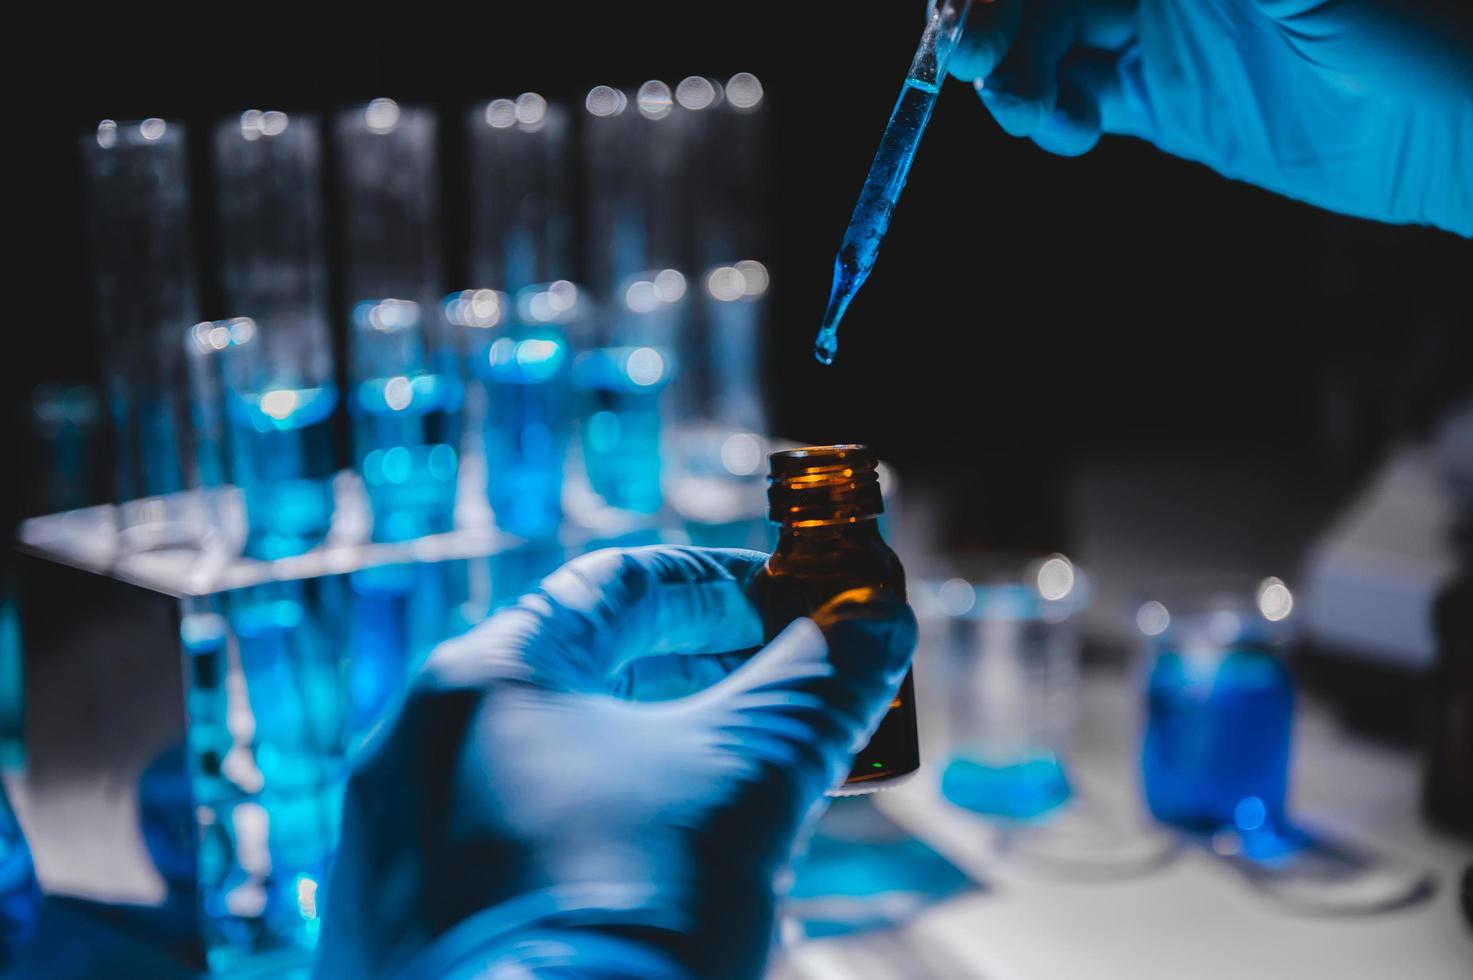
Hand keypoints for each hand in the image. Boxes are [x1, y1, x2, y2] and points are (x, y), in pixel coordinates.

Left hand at [316, 546, 916, 978]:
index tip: (791, 610)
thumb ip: (819, 686)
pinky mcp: (398, 923)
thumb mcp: (748, 782)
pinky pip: (508, 846)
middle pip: (582, 675)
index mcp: (484, 677)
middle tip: (778, 705)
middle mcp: (414, 745)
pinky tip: (660, 878)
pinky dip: (593, 837)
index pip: (618, 585)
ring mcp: (394, 841)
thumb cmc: (637, 914)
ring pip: (547, 765)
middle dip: (697, 684)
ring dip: (652, 765)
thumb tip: (881, 620)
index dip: (721, 589)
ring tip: (735, 801)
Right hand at [951, 0, 1471, 234]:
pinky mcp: (1168, 106)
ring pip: (1055, 46)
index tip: (970, 10)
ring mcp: (1165, 41)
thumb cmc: (1402, 32)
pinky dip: (1057, 117)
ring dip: (1019, 75)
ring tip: (1024, 113)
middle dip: (1002, 23)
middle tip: (970, 63)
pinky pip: (1084, 102)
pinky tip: (1066, 132)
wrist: (1444, 134)